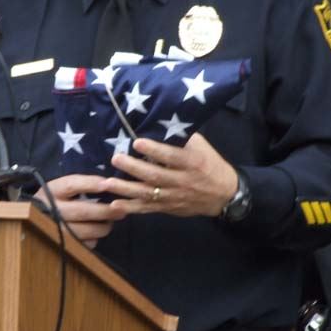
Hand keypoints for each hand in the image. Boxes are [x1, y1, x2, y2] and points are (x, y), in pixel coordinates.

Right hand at [35, 174, 125, 247]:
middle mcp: (52, 210)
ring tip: (111, 222)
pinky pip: (83, 244)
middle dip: (105, 210)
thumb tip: (109, 184)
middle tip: (122, 210)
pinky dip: (93, 239)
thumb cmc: (54, 199)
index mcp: (52, 191)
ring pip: (85, 230)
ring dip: (103, 227)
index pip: (72, 184)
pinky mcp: (61, 244)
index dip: (91, 184)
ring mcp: (55, 229)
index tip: (108, 183)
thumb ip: (81, 186)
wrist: (31, 217)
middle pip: (83, 210)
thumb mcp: (61, 188)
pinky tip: (95, 234)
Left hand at [103, 133, 236, 217]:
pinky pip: (147, 208)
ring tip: (107, 183)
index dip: (154, 150)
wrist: (224, 195)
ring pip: (148, 193)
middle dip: (134, 168)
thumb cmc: (209, 163)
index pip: (171, 156)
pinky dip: (131, 208)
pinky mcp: (168, 208)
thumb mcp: (201, 147)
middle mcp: (182, 180)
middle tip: (115, 158)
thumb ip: (181, 138)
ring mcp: (174, 196)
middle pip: (156, 176)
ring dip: (126, 189)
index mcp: (192, 162)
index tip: (137, 142)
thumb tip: (158, 122)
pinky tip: (114, 205)